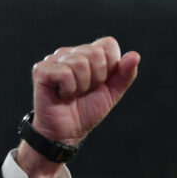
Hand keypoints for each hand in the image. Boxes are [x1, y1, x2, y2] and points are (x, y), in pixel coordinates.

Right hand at [17, 36, 139, 177]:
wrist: (66, 133)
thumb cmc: (86, 111)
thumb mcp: (111, 94)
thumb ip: (125, 75)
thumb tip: (135, 55)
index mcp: (87, 53)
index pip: (108, 44)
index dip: (109, 68)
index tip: (98, 84)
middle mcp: (70, 52)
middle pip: (95, 54)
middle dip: (95, 79)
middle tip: (83, 91)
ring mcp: (54, 59)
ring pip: (80, 64)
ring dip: (81, 87)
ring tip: (72, 94)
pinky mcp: (41, 70)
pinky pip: (65, 73)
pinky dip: (68, 90)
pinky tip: (61, 94)